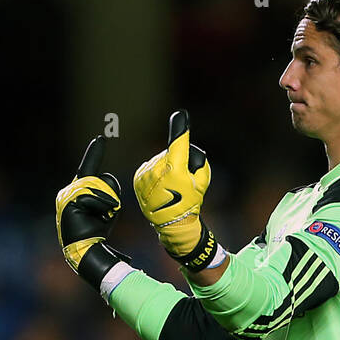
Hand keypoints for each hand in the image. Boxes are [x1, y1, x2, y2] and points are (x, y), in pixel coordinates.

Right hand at [56, 136, 122, 285]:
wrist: (88, 250)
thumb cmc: (98, 232)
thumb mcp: (107, 209)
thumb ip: (108, 195)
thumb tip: (110, 185)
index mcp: (78, 191)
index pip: (89, 168)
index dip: (94, 154)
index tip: (101, 139)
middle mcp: (69, 192)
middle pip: (99, 180)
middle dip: (109, 196)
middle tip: (109, 214)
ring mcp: (66, 197)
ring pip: (95, 187)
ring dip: (106, 203)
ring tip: (104, 218)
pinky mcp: (68, 204)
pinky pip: (91, 197)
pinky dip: (101, 207)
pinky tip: (101, 217)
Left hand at [133, 110, 211, 260]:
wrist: (171, 224)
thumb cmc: (190, 204)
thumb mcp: (202, 182)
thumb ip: (198, 161)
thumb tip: (187, 150)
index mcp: (175, 169)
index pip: (178, 143)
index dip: (180, 129)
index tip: (180, 115)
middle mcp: (157, 170)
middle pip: (169, 154)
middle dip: (176, 162)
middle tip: (181, 181)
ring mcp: (145, 174)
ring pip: (159, 161)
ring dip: (164, 169)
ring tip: (169, 188)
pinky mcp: (137, 178)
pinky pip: (149, 168)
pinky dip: (155, 174)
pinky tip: (159, 187)